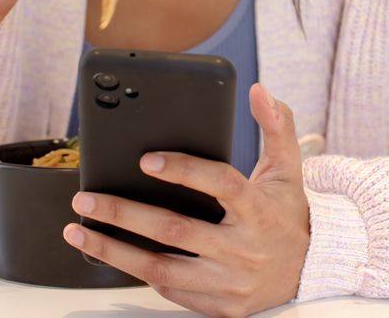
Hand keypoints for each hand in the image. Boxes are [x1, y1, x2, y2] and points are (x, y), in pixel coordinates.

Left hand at [63, 84, 310, 317]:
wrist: (309, 272)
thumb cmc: (286, 215)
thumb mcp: (288, 169)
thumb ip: (277, 126)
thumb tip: (259, 91)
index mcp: (258, 209)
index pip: (220, 184)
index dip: (183, 171)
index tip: (146, 160)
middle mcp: (243, 248)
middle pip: (174, 230)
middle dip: (123, 212)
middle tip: (86, 198)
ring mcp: (229, 281)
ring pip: (161, 267)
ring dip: (114, 250)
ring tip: (80, 232)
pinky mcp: (219, 306)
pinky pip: (170, 289)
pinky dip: (138, 271)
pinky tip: (113, 253)